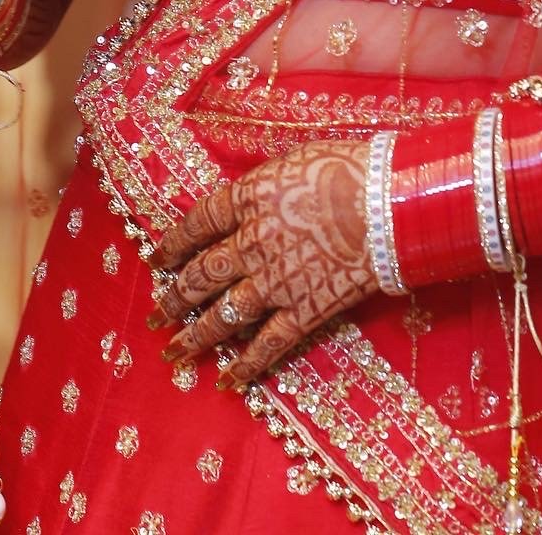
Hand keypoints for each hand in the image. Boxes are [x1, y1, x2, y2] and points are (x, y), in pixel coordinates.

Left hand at [148, 140, 373, 387]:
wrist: (385, 202)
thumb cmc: (344, 168)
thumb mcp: (291, 161)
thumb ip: (262, 187)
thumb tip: (247, 200)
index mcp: (245, 200)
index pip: (196, 224)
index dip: (172, 243)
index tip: (157, 260)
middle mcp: (250, 243)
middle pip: (202, 274)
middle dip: (175, 297)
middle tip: (157, 314)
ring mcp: (274, 281)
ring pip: (223, 315)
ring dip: (195, 336)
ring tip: (174, 352)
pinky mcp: (303, 310)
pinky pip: (268, 343)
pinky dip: (247, 364)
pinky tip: (228, 379)